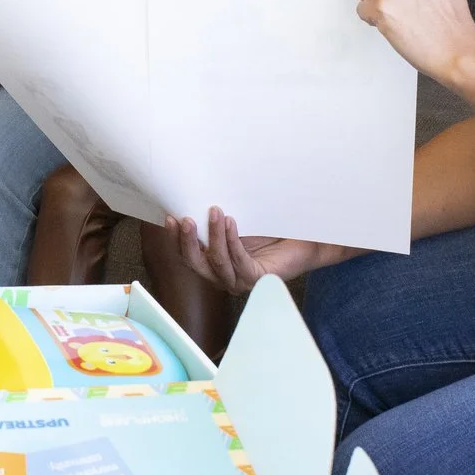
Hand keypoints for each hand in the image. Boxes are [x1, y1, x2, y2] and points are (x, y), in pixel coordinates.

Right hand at [164, 208, 340, 294]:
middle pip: (195, 264)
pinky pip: (239, 262)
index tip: (170, 217)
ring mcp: (239, 280)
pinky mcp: (257, 279)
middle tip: (185, 218)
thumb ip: (216, 216)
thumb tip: (195, 193)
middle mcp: (223, 275)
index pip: (188, 255)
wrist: (305, 238)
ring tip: (215, 211)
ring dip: (213, 236)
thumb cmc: (271, 228)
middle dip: (188, 241)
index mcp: (214, 262)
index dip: (175, 239)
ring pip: (216, 262)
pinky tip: (232, 222)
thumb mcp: (238, 219)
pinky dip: (232, 241)